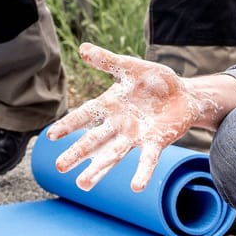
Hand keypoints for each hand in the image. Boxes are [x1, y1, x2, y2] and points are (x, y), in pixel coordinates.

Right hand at [45, 43, 224, 191]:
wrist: (185, 94)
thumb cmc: (156, 81)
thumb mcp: (132, 67)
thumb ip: (108, 61)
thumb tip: (82, 48)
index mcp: (110, 105)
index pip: (85, 115)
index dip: (69, 124)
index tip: (51, 136)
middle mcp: (119, 124)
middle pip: (94, 140)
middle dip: (78, 153)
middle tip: (59, 167)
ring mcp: (136, 136)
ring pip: (114, 155)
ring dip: (99, 170)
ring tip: (83, 185)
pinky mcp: (156, 143)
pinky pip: (147, 159)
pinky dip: (142, 173)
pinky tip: (136, 187)